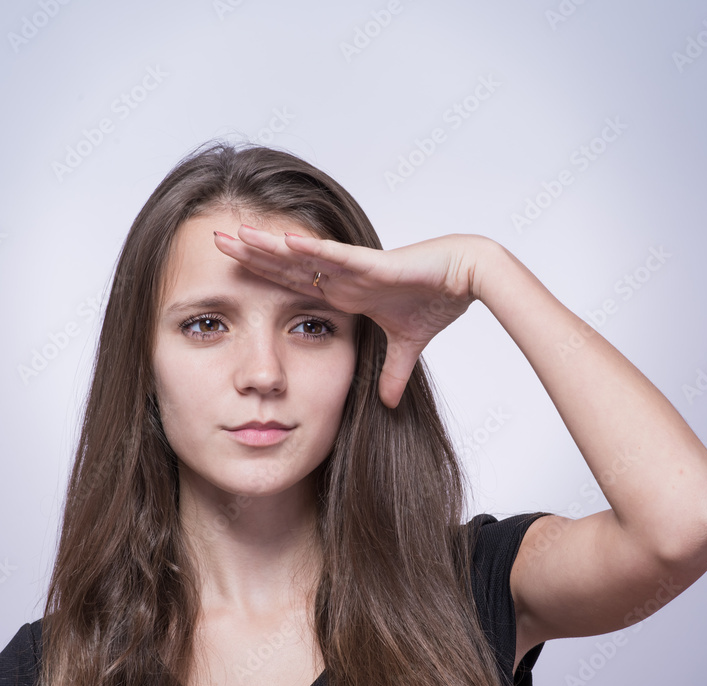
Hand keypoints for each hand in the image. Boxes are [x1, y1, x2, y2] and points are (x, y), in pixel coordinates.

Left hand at [213, 226, 495, 407]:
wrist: (467, 278)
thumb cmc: (438, 299)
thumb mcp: (407, 347)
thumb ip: (393, 372)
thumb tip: (388, 402)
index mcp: (345, 293)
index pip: (293, 285)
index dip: (262, 278)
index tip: (230, 275)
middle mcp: (342, 277)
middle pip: (285, 265)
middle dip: (249, 255)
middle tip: (212, 242)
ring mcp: (353, 268)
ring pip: (300, 255)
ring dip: (266, 246)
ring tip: (231, 235)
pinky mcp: (370, 265)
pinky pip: (332, 257)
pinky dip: (306, 251)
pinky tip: (278, 242)